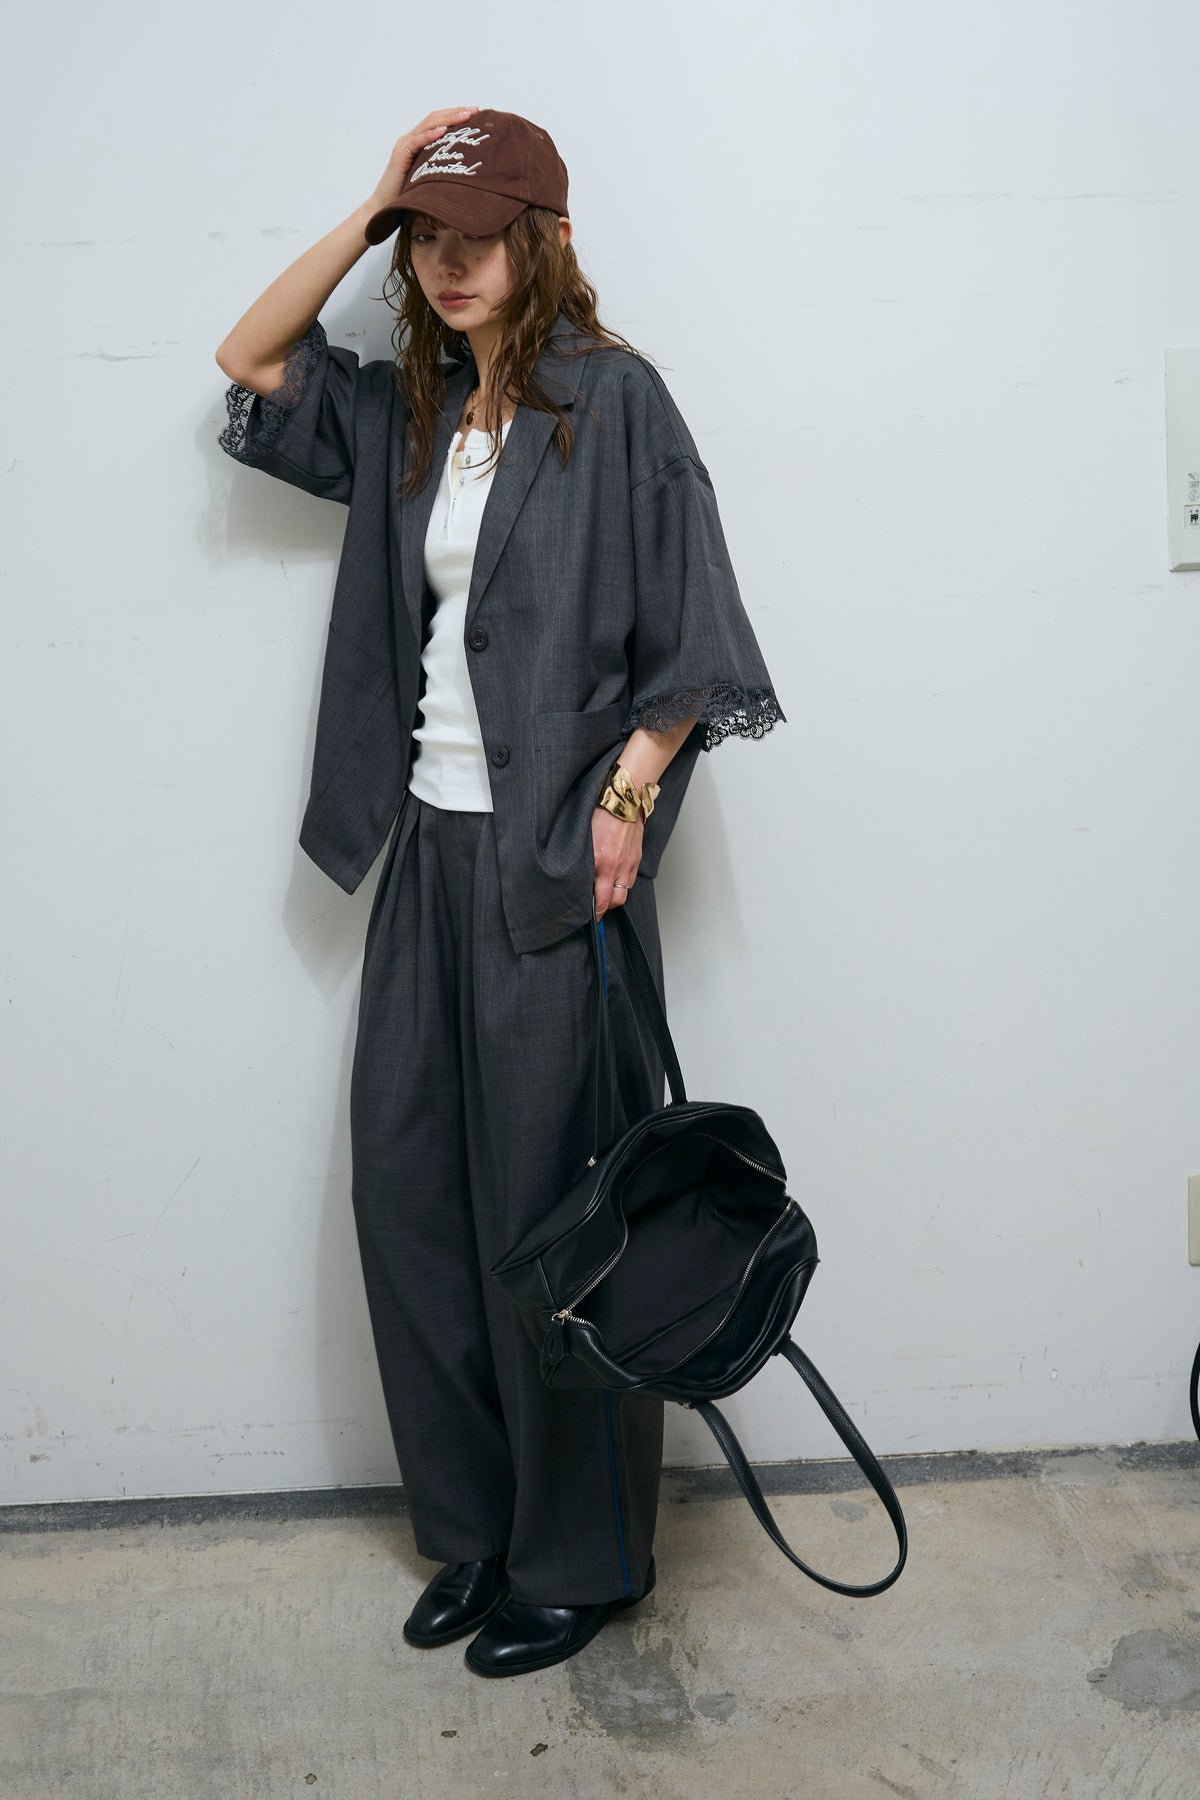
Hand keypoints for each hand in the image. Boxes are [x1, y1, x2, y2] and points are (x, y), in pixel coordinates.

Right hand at [366, 107, 480, 217]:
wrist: (386, 207)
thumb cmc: (409, 195)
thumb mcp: (430, 178)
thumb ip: (442, 167)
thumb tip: (468, 168)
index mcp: (418, 142)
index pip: (438, 122)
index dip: (456, 115)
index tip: (476, 113)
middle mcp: (410, 140)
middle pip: (434, 119)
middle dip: (455, 113)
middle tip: (475, 110)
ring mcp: (404, 146)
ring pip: (427, 125)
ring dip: (447, 119)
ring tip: (464, 116)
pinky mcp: (400, 156)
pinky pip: (416, 142)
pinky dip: (429, 135)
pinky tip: (443, 131)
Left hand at [591, 805, 643, 917]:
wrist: (624, 799)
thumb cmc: (601, 812)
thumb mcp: (583, 837)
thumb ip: (582, 860)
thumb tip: (577, 877)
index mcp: (599, 861)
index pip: (597, 898)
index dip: (593, 912)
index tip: (588, 917)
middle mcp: (615, 866)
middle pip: (613, 902)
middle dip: (604, 909)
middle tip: (595, 910)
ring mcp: (628, 863)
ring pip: (623, 893)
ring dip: (614, 897)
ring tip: (604, 895)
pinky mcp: (636, 858)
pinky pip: (630, 881)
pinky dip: (622, 885)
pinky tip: (615, 880)